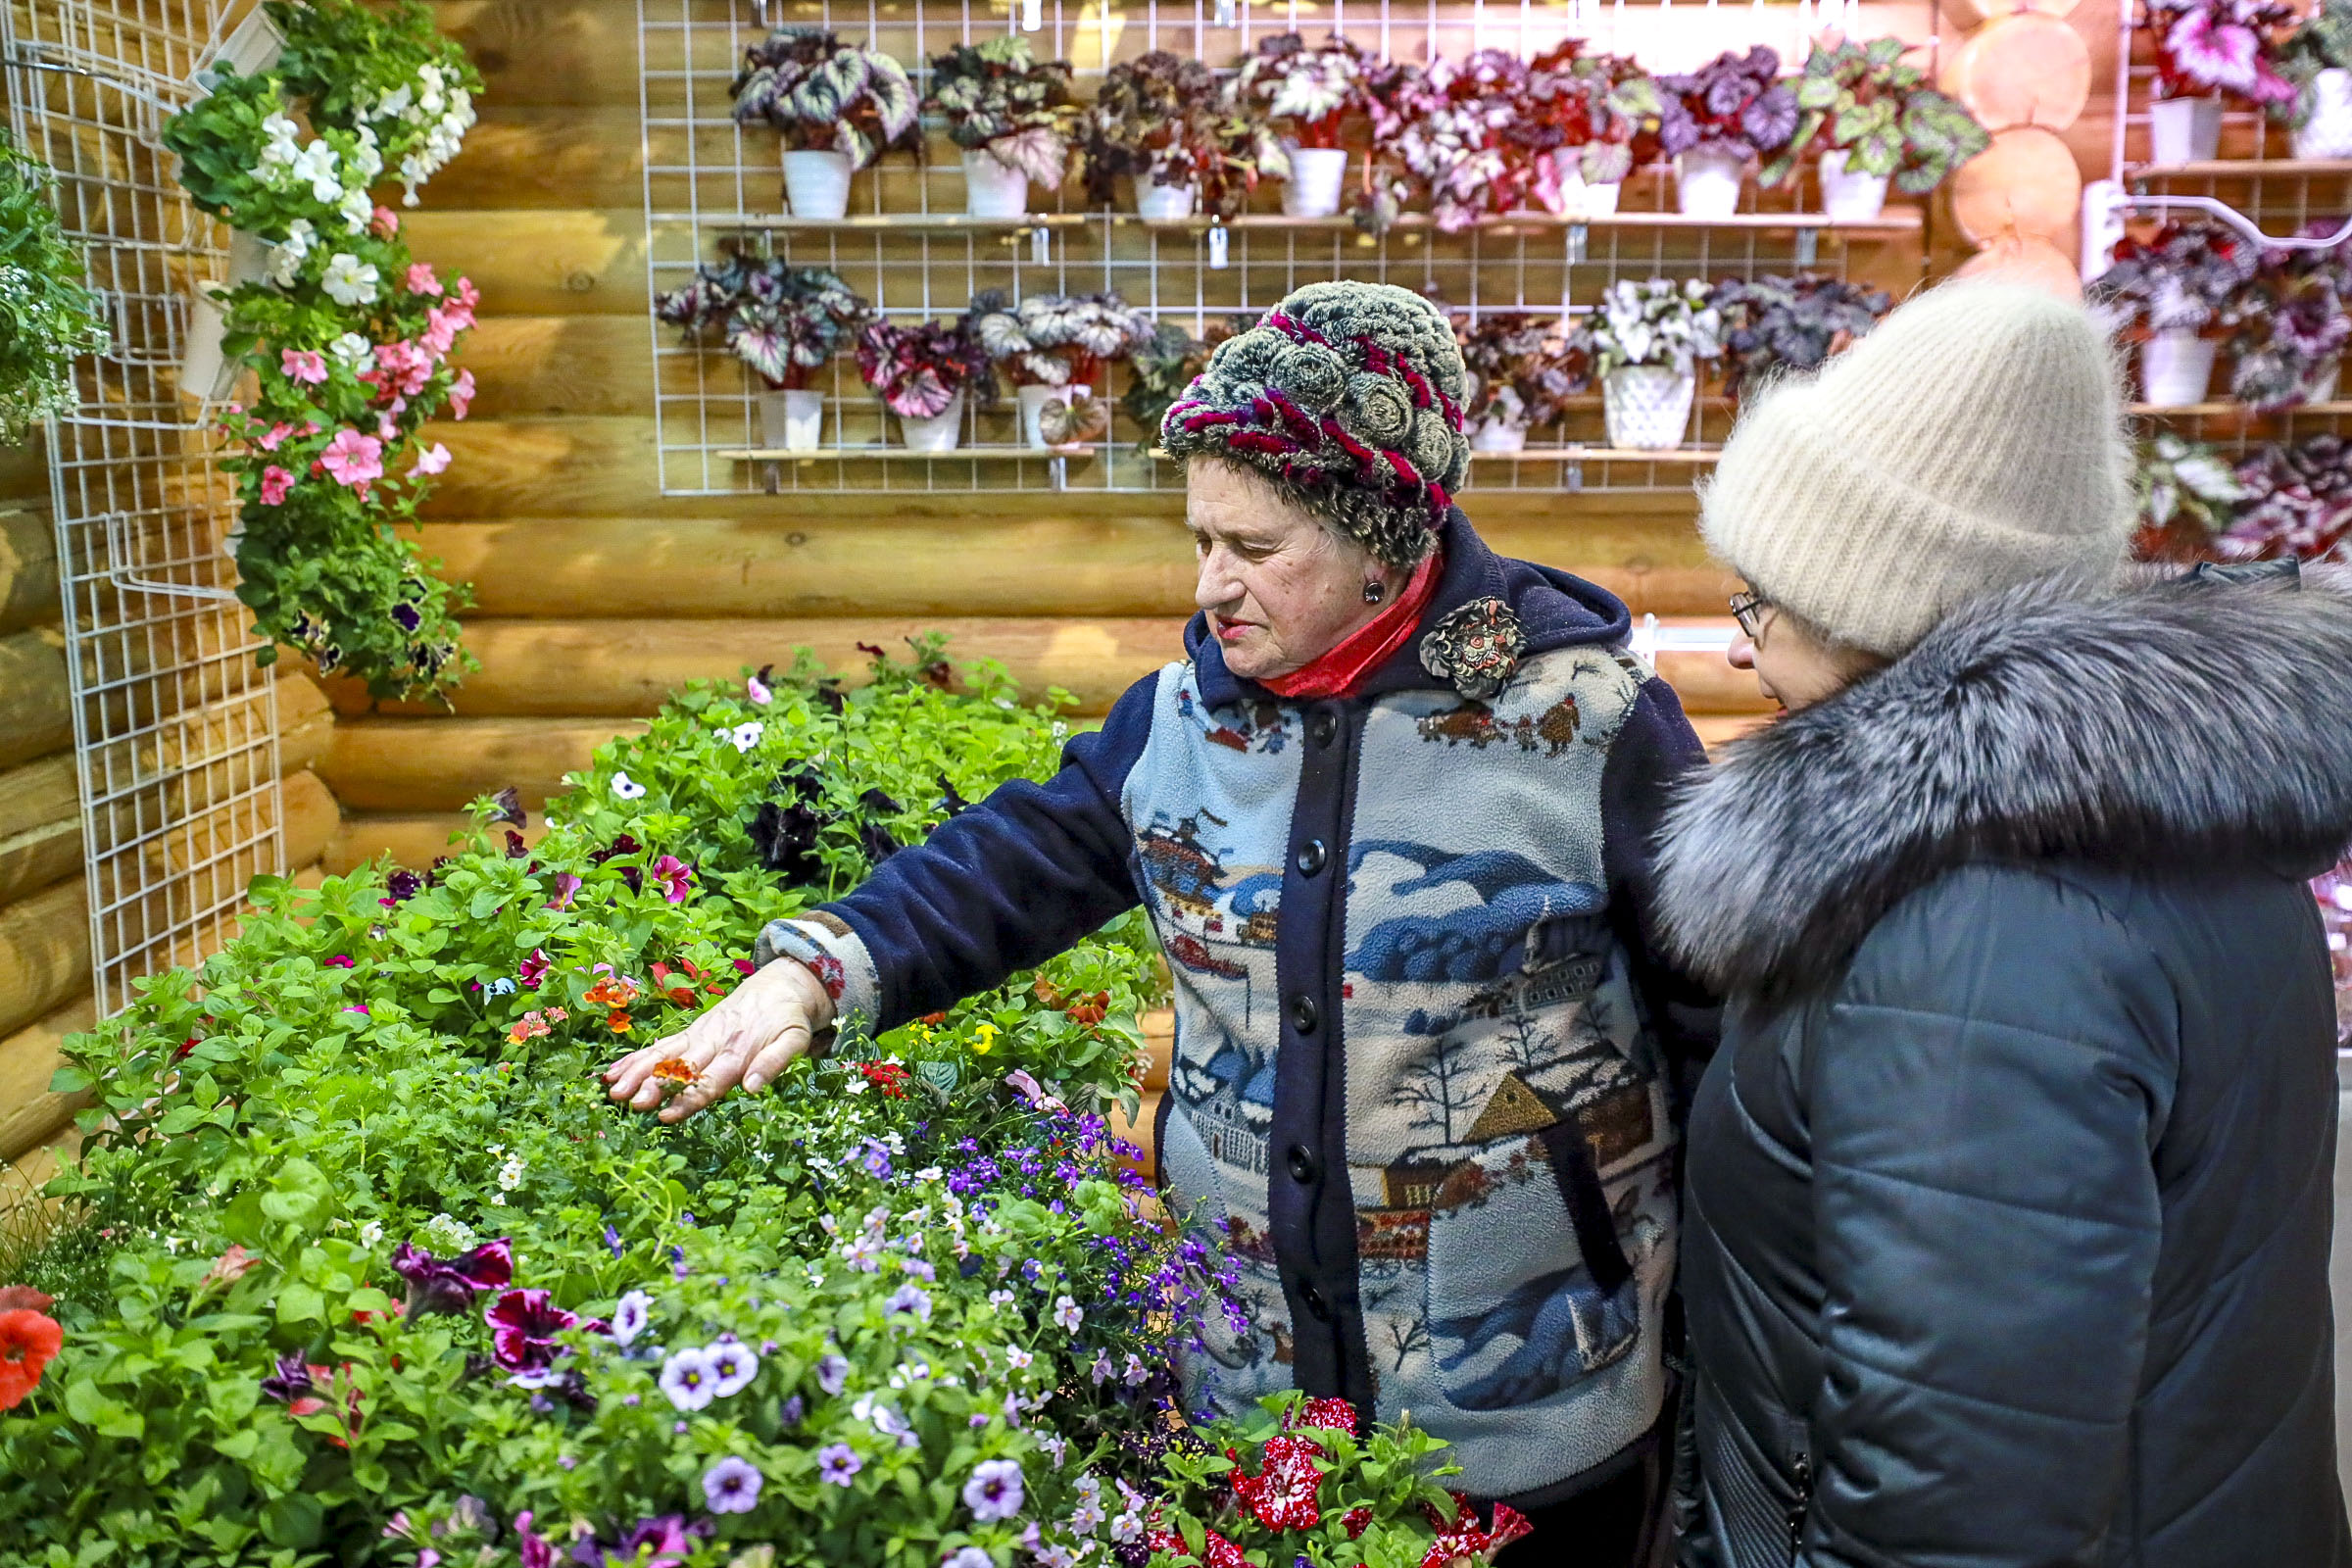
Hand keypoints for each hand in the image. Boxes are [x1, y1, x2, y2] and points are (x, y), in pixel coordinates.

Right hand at [602, 958, 836, 1122]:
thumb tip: (752, 1088)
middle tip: (628, 1101)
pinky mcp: (692, 1031)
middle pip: (679, 1068)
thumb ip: (774, 1063)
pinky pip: (662, 1044)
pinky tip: (613, 1070)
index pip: (709, 1081)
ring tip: (611, 1088)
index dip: (687, 1099)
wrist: (784, 983)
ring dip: (636, 1071)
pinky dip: (637, 1057)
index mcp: (738, 1051)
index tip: (665, 1115)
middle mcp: (713, 1042)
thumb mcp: (795, 1040)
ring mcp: (699, 1035)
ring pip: (663, 1054)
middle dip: (652, 1085)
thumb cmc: (789, 1019)